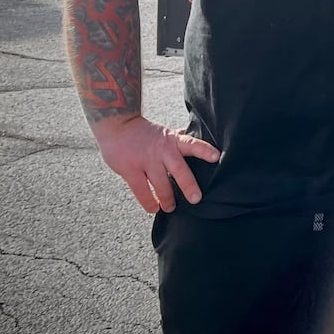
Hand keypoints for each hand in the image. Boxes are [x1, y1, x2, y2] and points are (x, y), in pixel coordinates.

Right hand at [91, 115, 218, 213]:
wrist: (117, 124)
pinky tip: (154, 208)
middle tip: (196, 198)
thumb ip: (178, 140)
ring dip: (167, 199)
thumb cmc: (143, 131)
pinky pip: (141, 191)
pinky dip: (148, 202)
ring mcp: (146, 160)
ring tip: (171, 207)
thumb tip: (196, 140)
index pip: (191, 144)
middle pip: (179, 169)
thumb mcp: (165, 133)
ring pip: (160, 184)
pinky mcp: (130, 170)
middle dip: (188, 185)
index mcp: (172, 140)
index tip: (216, 157)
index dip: (204, 150)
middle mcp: (162, 150)